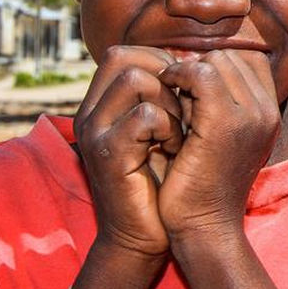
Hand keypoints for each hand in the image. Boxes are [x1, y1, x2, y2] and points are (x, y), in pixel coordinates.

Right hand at [72, 46, 183, 257]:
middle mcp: (90, 113)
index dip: (162, 62)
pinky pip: (145, 116)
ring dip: (170, 101)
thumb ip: (167, 95)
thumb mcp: (165, 129)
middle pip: (124, 57)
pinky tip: (177, 147)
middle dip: (166, 77)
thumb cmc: (163, 181)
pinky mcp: (107, 156)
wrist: (145, 236)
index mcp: (100, 104)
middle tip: (186, 108)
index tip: (187, 91)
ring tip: (182, 130)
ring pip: (135, 79)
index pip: (124, 52)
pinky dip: (170, 127)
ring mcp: (94, 133)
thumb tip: (197, 59)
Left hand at [156, 49, 281, 239]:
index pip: (249, 59)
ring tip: (170, 92)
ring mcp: (250, 116)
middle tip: (176, 90)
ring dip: (187, 70)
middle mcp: (268, 111)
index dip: (216, 65)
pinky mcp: (224, 122)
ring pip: (217, 60)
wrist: (203, 227)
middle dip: (200, 65)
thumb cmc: (202, 185)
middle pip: (233, 55)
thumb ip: (217, 102)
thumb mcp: (219, 138)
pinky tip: (164, 91)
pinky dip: (177, 75)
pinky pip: (200, 74)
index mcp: (271, 114)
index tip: (190, 86)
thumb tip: (192, 63)